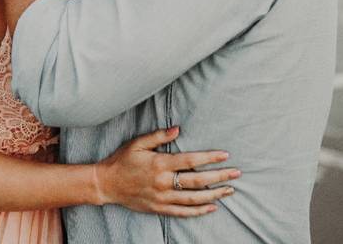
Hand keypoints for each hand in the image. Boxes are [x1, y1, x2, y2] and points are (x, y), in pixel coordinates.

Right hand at [93, 126, 239, 216]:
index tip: (225, 155)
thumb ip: (158, 136)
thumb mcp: (137, 143)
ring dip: (214, 195)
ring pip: (194, 199)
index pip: (191, 160)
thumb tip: (178, 129)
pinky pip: (183, 212)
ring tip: (229, 190)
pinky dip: (199, 211)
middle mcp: (163, 182)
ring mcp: (162, 197)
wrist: (106, 184)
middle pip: (197, 181)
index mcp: (160, 164)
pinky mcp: (159, 208)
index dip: (209, 158)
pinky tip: (212, 207)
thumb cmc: (122, 160)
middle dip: (219, 177)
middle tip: (236, 174)